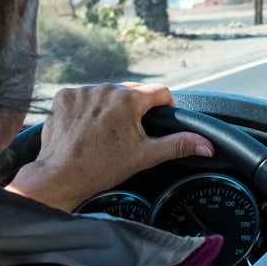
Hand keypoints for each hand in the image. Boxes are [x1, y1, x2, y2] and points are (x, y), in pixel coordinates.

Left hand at [6, 83, 213, 211]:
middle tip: (132, 132)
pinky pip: (85, 96)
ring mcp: (82, 91)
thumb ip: (179, 144)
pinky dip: (89, 107)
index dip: (166, 106)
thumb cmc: (102, 167)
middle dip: (137, 108)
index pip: (160, 92)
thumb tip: (207, 144)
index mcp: (128, 100)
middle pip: (133, 91)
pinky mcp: (63, 96)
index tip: (160, 120)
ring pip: (108, 93)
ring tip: (108, 131)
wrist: (60, 176)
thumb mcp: (146, 156)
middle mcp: (105, 89)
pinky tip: (88, 126)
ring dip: (112, 106)